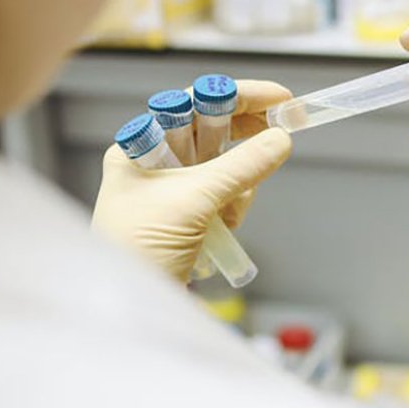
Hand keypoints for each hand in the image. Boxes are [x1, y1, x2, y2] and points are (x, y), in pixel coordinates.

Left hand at [92, 81, 291, 282]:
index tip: (280, 98)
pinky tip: (227, 226)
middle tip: (283, 132)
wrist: (125, 311)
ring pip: (225, 166)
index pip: (194, 103)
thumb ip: (241, 166)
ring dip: (239, 183)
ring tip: (230, 212)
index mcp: (139, 147)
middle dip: (245, 138)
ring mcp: (171, 192)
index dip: (238, 96)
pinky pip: (224, 196)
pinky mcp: (187, 218)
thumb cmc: (137, 250)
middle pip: (212, 131)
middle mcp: (153, 163)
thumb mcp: (193, 201)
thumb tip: (280, 139)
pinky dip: (234, 206)